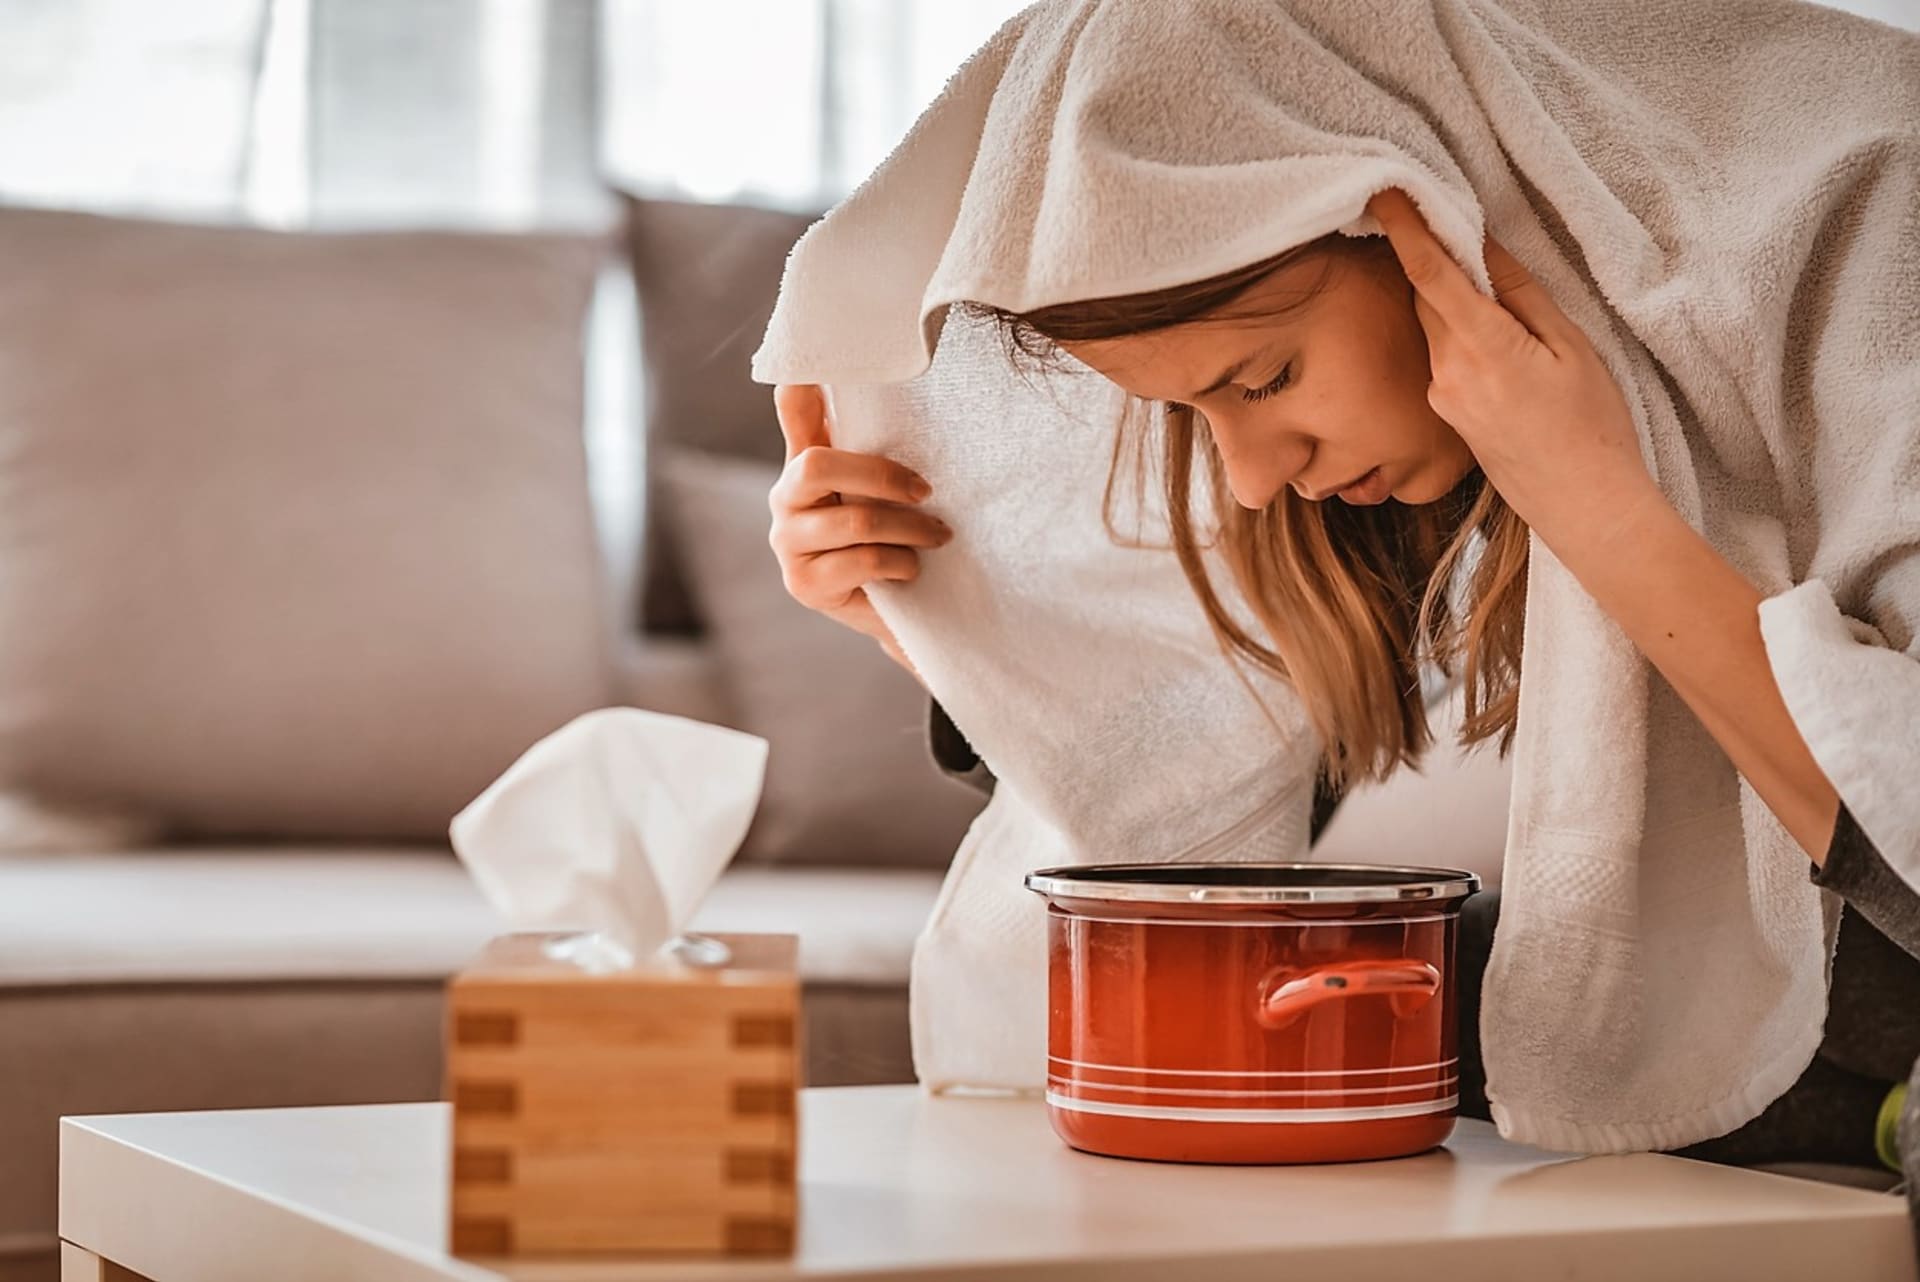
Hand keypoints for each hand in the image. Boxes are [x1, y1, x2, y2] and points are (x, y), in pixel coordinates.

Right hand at [769, 384, 949, 678]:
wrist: (895, 609)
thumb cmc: (891, 538)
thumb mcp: (886, 490)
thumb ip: (879, 447)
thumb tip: (889, 389)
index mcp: (803, 463)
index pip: (794, 413)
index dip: (798, 390)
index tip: (809, 365)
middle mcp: (784, 498)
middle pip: (819, 466)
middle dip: (882, 476)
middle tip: (927, 491)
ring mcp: (787, 543)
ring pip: (855, 520)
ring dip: (909, 528)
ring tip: (939, 535)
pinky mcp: (804, 584)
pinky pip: (864, 560)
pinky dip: (900, 562)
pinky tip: (912, 567)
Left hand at [1365, 188, 1660, 547]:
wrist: (1585, 507)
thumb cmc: (1592, 427)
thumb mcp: (1570, 348)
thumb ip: (1520, 295)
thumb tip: (1483, 247)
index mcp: (1481, 350)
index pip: (1429, 275)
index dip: (1404, 229)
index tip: (1382, 192)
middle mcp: (1447, 374)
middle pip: (1425, 296)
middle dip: (1431, 257)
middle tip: (1445, 218)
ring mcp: (1442, 398)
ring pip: (1433, 326)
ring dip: (1447, 296)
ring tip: (1482, 278)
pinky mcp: (1447, 414)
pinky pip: (1443, 355)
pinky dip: (1455, 330)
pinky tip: (1489, 331)